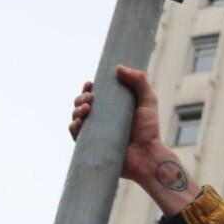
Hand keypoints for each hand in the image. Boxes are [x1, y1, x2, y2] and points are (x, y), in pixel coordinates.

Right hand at [70, 65, 172, 188]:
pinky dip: (74, 126)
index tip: (91, 85)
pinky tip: (79, 122)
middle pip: (82, 104)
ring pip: (76, 117)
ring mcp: (96, 133)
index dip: (89, 88)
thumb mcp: (148, 101)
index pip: (95, 94)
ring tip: (87, 109)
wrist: (147, 156)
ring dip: (76, 110)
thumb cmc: (150, 130)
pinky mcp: (91, 147)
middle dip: (81, 98)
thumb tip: (118, 68)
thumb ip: (139, 81)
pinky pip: (75, 135)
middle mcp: (103, 120)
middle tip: (90, 98)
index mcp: (114, 108)